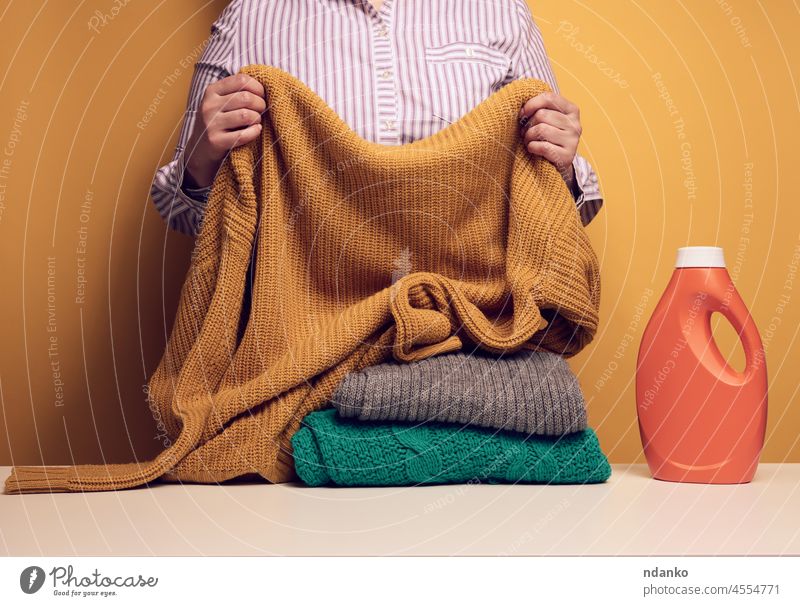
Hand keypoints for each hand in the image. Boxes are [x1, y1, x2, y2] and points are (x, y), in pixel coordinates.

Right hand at [183, 73, 266, 187]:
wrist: (200, 149)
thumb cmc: (218, 122)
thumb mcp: (221, 102)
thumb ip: (236, 91)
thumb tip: (265, 85)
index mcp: (212, 91)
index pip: (241, 80)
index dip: (257, 87)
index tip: (262, 95)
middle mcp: (209, 105)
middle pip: (246, 98)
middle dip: (260, 104)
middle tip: (262, 110)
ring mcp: (211, 124)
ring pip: (246, 116)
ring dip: (257, 119)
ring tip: (256, 121)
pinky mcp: (216, 141)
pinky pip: (243, 135)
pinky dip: (255, 132)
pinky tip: (256, 131)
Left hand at [519, 92, 581, 188]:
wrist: (557, 163)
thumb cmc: (548, 138)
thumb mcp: (547, 119)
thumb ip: (540, 108)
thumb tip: (521, 105)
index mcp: (572, 110)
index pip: (549, 97)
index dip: (531, 104)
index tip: (523, 113)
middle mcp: (575, 124)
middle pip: (542, 115)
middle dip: (528, 124)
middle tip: (526, 132)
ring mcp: (573, 140)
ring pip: (541, 130)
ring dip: (528, 137)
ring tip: (528, 140)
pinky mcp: (567, 156)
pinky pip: (542, 146)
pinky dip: (532, 147)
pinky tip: (533, 149)